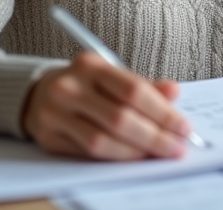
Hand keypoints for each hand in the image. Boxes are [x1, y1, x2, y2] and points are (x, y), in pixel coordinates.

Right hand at [21, 51, 192, 159]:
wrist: (38, 93)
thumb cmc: (86, 84)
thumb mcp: (113, 75)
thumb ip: (144, 85)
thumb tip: (174, 92)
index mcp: (91, 65)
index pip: (133, 90)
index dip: (162, 112)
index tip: (184, 127)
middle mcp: (70, 87)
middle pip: (120, 118)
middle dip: (155, 136)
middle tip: (177, 146)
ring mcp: (56, 113)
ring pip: (103, 140)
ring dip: (137, 151)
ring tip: (160, 154)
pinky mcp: (49, 138)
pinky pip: (88, 153)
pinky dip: (116, 157)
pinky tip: (135, 157)